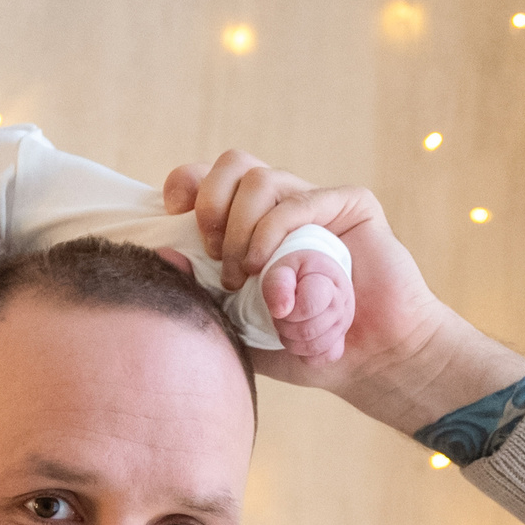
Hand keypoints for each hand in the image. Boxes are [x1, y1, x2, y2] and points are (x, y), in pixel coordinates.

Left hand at [163, 151, 524, 434]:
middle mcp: (279, 206)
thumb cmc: (297, 344)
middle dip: (211, 204)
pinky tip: (267, 267)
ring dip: (241, 227)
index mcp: (248, 224)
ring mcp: (314, 203)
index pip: (208, 179)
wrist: (361, 360)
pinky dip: (276, 230)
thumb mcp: (234, 326)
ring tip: (244, 273)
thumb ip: (200, 294)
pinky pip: (303, 200)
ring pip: (261, 179)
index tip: (174, 212)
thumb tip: (163, 254)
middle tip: (214, 254)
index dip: (186, 182)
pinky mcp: (350, 205)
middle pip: (233, 164)